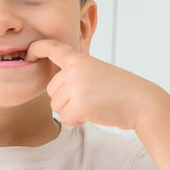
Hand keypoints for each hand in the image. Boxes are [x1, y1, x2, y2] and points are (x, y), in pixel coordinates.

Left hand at [26, 39, 157, 130]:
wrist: (141, 102)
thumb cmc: (120, 89)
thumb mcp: (97, 71)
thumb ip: (76, 72)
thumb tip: (56, 80)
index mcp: (80, 60)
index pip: (54, 49)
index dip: (38, 49)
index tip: (29, 52)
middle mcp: (75, 71)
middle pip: (51, 90)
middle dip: (65, 98)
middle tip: (89, 97)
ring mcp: (77, 87)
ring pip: (56, 105)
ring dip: (71, 110)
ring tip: (93, 104)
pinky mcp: (79, 105)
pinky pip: (65, 118)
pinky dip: (77, 120)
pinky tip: (93, 113)